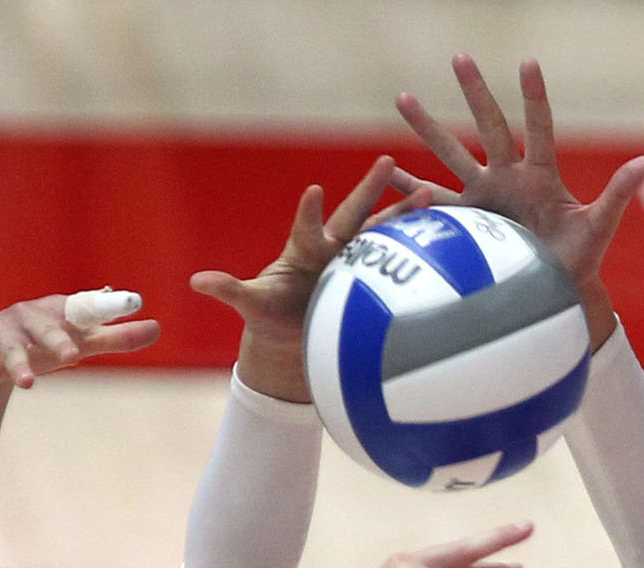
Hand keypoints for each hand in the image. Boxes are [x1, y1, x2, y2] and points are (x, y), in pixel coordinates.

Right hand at [0, 292, 159, 409]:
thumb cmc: (42, 341)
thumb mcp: (79, 340)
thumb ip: (115, 337)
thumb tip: (156, 328)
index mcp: (56, 310)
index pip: (83, 308)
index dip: (103, 307)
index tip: (129, 303)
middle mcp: (26, 318)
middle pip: (43, 328)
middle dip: (56, 340)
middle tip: (72, 356)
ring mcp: (0, 336)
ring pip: (9, 351)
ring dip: (17, 365)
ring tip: (27, 383)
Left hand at [189, 156, 431, 400]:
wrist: (297, 330)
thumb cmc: (272, 315)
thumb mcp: (252, 305)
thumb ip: (230, 291)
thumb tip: (196, 282)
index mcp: (304, 251)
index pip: (306, 227)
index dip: (309, 211)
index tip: (313, 191)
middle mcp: (333, 247)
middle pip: (354, 216)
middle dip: (370, 189)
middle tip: (388, 160)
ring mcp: (357, 260)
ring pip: (383, 233)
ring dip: (405, 215)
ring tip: (429, 193)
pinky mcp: (374, 276)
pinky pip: (399, 260)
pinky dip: (419, 249)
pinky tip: (447, 233)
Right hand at [395, 57, 643, 344]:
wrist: (555, 289)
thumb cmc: (580, 258)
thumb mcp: (600, 226)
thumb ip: (619, 193)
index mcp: (542, 175)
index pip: (539, 128)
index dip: (534, 98)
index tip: (528, 62)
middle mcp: (510, 178)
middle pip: (489, 127)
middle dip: (475, 93)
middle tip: (460, 56)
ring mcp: (485, 197)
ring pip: (452, 155)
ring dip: (428, 128)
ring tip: (403, 98)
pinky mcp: (467, 221)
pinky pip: (433, 203)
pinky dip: (409, 191)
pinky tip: (386, 175)